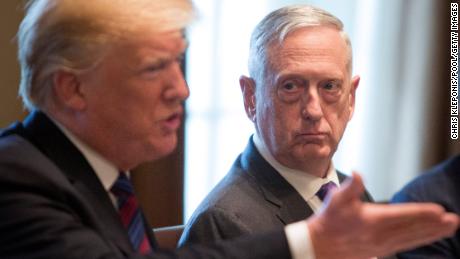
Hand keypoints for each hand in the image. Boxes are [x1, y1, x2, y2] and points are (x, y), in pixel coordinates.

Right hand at [307, 172, 458, 258]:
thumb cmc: (329, 221)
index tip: (439, 210)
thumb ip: (350, 187)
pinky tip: (429, 237)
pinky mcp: (381, 251)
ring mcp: (382, 245)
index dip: (422, 212)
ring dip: (432, 234)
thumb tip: (357, 173)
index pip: (402, 215)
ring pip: (413, 239)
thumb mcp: (336, 200)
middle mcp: (380, 234)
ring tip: (449, 228)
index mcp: (372, 219)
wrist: (320, 246)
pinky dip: (421, 240)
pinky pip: (406, 245)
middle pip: (413, 229)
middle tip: (454, 220)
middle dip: (435, 225)